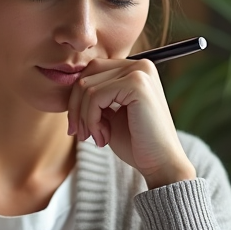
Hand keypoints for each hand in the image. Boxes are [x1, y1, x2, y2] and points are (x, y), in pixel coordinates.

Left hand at [65, 58, 196, 188]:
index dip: (78, 99)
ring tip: (95, 138)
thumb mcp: (110, 115)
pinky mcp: (137, 84)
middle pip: (86, 75)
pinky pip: (95, 96)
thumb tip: (69, 88)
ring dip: (84, 118)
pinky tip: (102, 138)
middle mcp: (141, 65)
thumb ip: (95, 98)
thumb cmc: (137, 143)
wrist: (162, 164)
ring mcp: (140, 72)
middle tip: (80, 134)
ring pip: (87, 87)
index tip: (78, 127)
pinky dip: (91, 120)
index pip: (92, 71)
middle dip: (75, 107)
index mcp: (136, 70)